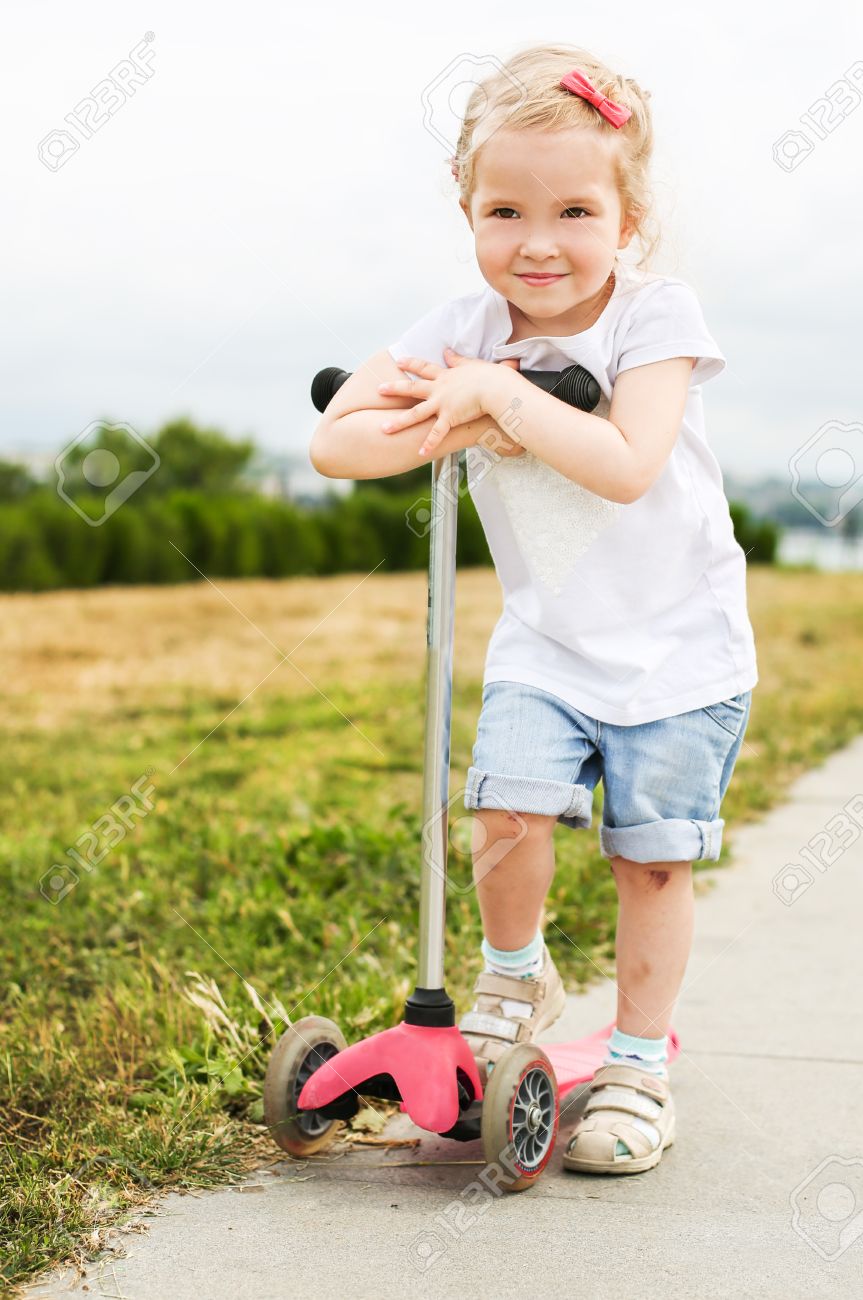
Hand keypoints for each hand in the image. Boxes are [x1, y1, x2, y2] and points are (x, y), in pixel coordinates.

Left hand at [378, 349, 522, 457]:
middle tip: (379, 389)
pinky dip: (429, 444)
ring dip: (399, 422)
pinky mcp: (450, 418)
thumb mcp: (472, 363)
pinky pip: (437, 434)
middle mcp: (440, 389)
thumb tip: (447, 350)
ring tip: (383, 429)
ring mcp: (442, 404)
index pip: (424, 367)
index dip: (411, 363)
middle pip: (412, 388)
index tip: (398, 361)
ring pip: (415, 414)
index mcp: (446, 376)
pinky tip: (420, 454)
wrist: (496, 387)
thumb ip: (457, 359)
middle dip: (394, 388)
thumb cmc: (490, 376)